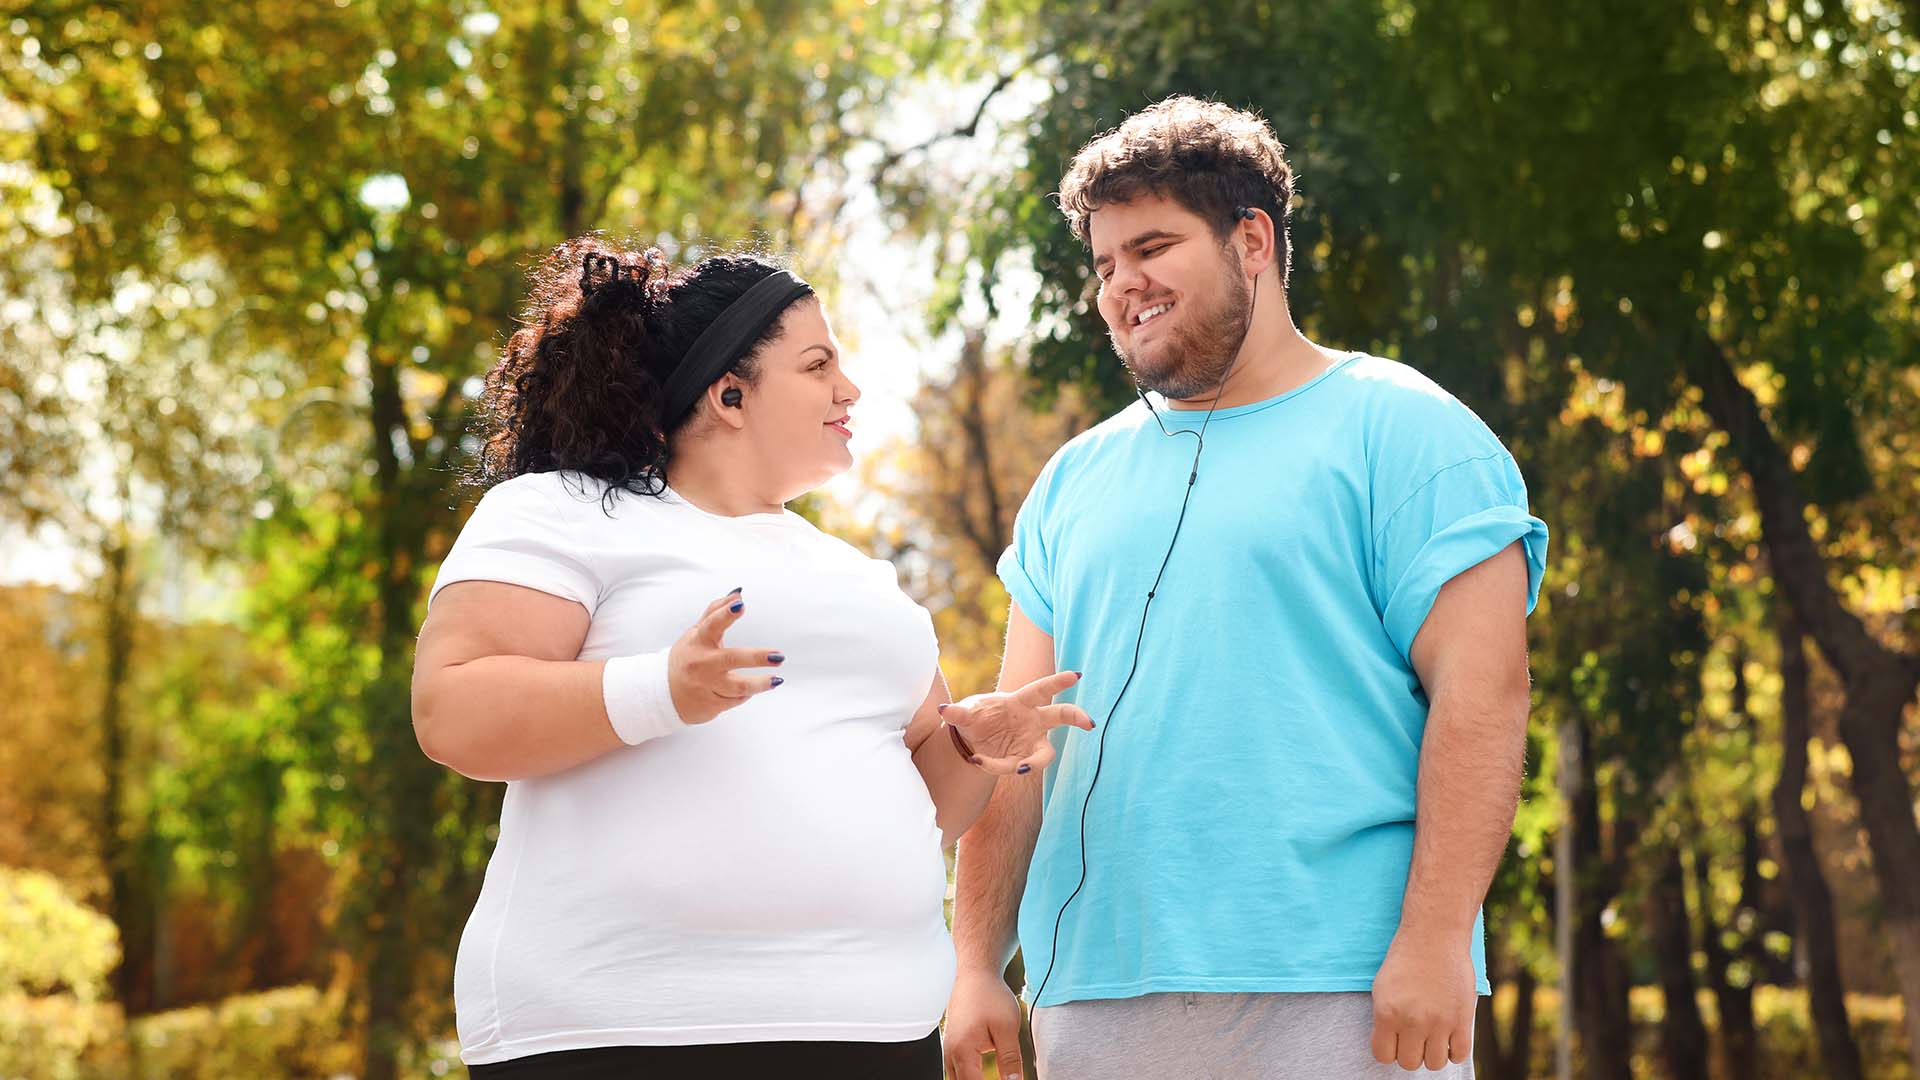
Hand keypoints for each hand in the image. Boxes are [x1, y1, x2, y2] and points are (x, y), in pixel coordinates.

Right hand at [667, 590, 784, 724]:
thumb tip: (737, 594)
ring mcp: (706, 685)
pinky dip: (747, 693)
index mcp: (698, 641)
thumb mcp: (695, 633)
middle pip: (731, 659)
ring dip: (759, 684)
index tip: (740, 605)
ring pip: (738, 686)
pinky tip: (754, 688)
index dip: (725, 614)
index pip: (712, 624)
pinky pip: (736, 699)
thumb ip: (716, 612)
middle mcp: (702, 663)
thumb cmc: (686, 658)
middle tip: (777, 656)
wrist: (664, 694)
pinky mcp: (712, 704)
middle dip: (756, 658)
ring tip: (776, 680)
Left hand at [939, 671, 1093, 773]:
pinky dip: (997, 766)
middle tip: (1090, 723)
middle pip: (1061, 716)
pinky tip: (979, 760)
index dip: (1058, 682)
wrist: (972, 740)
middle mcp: (1033, 721)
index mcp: (1021, 702)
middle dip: (1076, 717)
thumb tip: (945, 710)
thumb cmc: (976, 716)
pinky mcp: (1023, 760)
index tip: (1076, 675)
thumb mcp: (965, 712)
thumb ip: (957, 712)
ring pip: (1045, 753)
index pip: (1042, 690)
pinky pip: (1017, 766)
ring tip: (1021, 769)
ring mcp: (1031, 742)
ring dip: (1035, 762)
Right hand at [942, 967, 1027, 1079]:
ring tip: (993, 1075)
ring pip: (957, 1079)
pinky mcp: (952, 1046)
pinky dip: (970, 1077)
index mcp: (962, 1052)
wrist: (975, 974)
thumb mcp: (1008, 1028)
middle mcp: (950, 1054)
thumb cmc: (989, 996)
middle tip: (1005, 1079)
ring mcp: (949, 1050)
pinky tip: (982, 1076)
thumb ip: (1010, 1060)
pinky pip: (957, 1070)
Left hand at [1369, 928, 1475, 1070]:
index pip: (1383, 1056)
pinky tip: (1449, 1036)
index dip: (1388, 1049)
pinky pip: (1459, 1055)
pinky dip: (1454, 1051)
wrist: (1434, 936)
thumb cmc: (1405, 959)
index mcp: (1387, 1013)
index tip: (1394, 1039)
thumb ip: (1384, 1019)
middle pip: (1409, 1063)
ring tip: (1432, 1037)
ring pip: (1434, 1064)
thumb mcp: (1382, 987)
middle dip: (1410, 1052)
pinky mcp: (1462, 1020)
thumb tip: (1391, 1047)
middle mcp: (1412, 1021)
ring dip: (1432, 1053)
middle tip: (1414, 1036)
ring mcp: (1439, 1022)